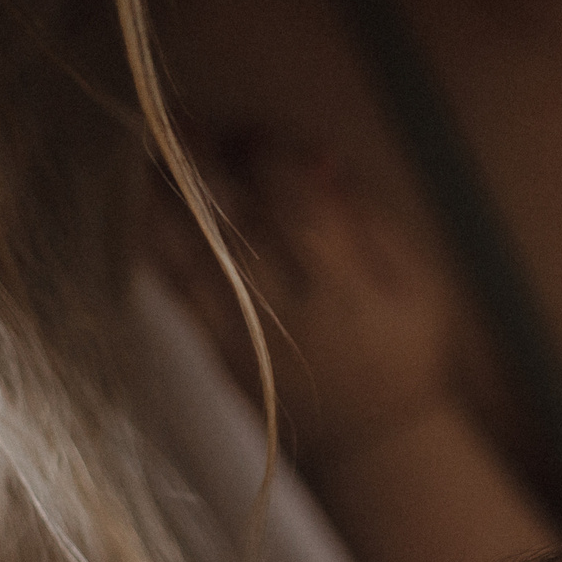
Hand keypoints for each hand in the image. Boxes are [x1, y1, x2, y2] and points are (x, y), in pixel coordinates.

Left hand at [154, 138, 464, 475]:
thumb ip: (368, 215)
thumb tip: (315, 158)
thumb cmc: (405, 346)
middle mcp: (296, 310)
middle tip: (180, 120)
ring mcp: (253, 335)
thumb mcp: (418, 281)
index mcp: (353, 287)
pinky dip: (155, 244)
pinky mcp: (222, 354)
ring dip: (163, 197)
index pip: (299, 202)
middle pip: (239, 222)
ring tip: (147, 152)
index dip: (268, 155)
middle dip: (205, 163)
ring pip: (194, 253)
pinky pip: (177, 291)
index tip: (253, 132)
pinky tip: (143, 206)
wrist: (381, 441)